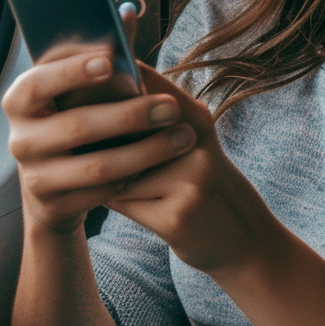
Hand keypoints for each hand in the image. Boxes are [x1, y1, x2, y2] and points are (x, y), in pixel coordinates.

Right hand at [2, 51, 197, 236]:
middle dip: (129, 116)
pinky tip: (160, 167)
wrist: (52, 191)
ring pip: (96, 166)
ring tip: (182, 138)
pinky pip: (103, 194)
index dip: (72, 71)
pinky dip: (135, 179)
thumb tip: (129, 11)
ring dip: (145, 152)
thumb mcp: (75, 93)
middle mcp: (20, 140)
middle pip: (77, 126)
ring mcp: (35, 177)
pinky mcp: (55, 207)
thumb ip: (102, 53)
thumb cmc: (71, 124)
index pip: (38, 82)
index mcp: (20, 101)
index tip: (111, 59)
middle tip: (171, 107)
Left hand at [105, 64, 283, 277]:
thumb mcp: (192, 139)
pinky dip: (121, 204)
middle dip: (101, 139)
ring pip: (117, 171)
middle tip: (91, 146)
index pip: (141, 85)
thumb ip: (152, 116)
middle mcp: (194, 142)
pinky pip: (122, 202)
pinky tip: (141, 206)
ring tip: (133, 186)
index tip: (78, 90)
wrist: (246, 240)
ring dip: (112, 178)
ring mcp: (187, 181)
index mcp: (196, 117)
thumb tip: (85, 98)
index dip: (104, 85)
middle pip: (120, 131)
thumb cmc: (202, 183)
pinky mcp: (175, 217)